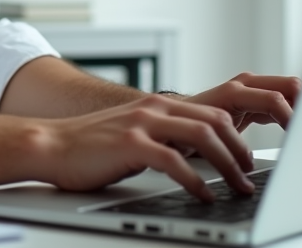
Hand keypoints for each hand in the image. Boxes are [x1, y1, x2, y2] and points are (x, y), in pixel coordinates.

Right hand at [42, 95, 255, 200]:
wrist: (50, 145)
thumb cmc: (92, 147)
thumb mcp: (137, 134)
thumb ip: (166, 137)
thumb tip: (201, 157)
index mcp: (159, 105)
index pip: (213, 111)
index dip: (240, 135)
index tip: (250, 160)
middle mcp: (154, 108)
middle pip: (215, 120)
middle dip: (240, 150)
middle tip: (250, 176)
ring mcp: (142, 124)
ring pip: (202, 135)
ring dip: (227, 164)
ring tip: (238, 187)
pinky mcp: (130, 144)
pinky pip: (174, 161)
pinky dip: (195, 181)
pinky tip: (204, 196)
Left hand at [184, 72, 301, 131]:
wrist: (175, 120)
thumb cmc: (187, 129)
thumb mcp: (209, 137)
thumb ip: (228, 138)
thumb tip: (246, 162)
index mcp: (235, 92)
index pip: (275, 99)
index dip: (293, 116)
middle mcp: (246, 85)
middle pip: (291, 86)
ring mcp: (252, 88)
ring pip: (292, 89)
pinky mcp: (257, 97)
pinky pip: (285, 98)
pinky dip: (295, 111)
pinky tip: (299, 129)